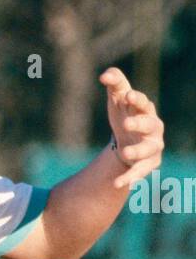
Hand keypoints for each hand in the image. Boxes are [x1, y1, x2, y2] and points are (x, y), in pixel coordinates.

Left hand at [99, 67, 164, 190]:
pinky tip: (116, 183)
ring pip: (148, 150)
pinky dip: (129, 177)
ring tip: (124, 152)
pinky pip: (139, 172)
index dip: (137, 99)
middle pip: (149, 124)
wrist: (128, 140)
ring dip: (137, 151)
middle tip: (126, 123)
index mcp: (145, 110)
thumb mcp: (118, 99)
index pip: (143, 102)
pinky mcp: (148, 164)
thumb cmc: (125, 114)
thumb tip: (104, 75)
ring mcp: (152, 146)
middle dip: (139, 123)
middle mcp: (153, 128)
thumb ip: (114, 84)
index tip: (128, 96)